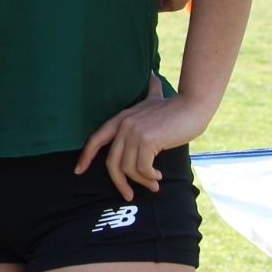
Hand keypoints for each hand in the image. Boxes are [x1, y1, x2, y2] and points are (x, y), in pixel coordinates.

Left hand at [74, 74, 210, 201]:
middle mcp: (123, 125)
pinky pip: (142, 168)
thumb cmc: (176, 107)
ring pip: (128, 168)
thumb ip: (150, 93)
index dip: (85, 156)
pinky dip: (149, 176)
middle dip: (119, 182)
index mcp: (120, 119)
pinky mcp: (147, 140)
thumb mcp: (155, 99)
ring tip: (154, 184)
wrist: (193, 105)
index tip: (78, 171)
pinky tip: (158, 177)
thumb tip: (151, 76)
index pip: (95, 138)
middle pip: (111, 162)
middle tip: (128, 195)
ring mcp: (134, 132)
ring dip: (141, 181)